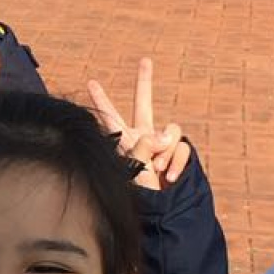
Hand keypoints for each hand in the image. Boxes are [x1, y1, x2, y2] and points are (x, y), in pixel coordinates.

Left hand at [87, 58, 191, 191]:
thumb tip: (164, 135)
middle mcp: (143, 136)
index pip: (111, 118)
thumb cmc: (141, 195)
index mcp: (125, 141)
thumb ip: (144, 149)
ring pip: (170, 129)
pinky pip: (182, 147)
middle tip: (145, 60)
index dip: (101, 100)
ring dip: (165, 152)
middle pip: (144, 104)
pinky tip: (168, 178)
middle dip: (145, 82)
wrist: (165, 212)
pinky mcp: (180, 149)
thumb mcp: (134, 171)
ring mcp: (163, 143)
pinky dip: (176, 162)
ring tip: (156, 171)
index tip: (91, 82)